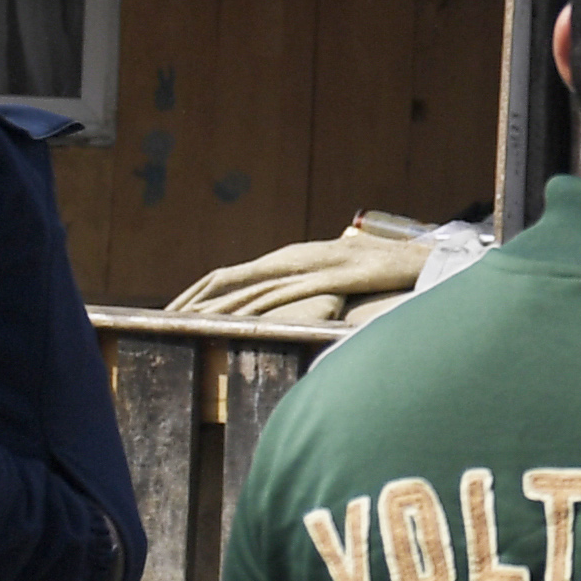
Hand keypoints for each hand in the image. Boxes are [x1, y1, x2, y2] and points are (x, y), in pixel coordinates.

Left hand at [173, 219, 440, 322]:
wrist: (417, 258)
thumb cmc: (375, 271)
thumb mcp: (329, 281)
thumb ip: (304, 290)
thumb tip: (281, 309)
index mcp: (286, 260)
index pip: (227, 274)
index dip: (196, 291)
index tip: (171, 311)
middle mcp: (290, 259)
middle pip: (228, 278)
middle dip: (193, 299)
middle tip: (163, 318)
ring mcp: (311, 266)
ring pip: (253, 287)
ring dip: (219, 307)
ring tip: (190, 322)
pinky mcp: (334, 276)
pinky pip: (291, 293)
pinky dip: (262, 306)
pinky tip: (243, 318)